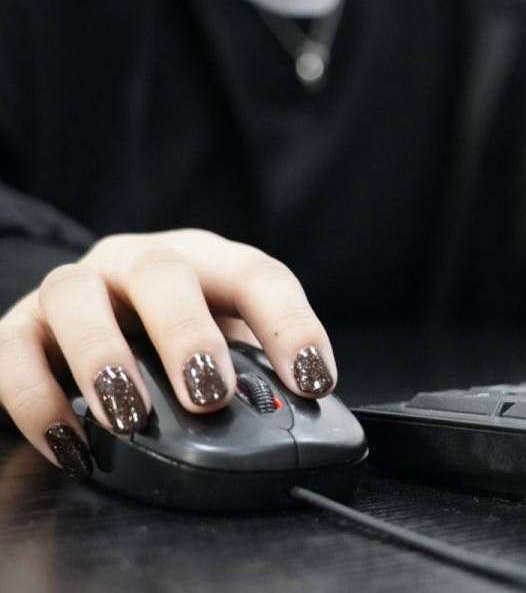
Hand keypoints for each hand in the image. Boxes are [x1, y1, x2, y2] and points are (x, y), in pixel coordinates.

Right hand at [0, 229, 335, 478]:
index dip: (290, 326)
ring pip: (76, 297)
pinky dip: (35, 400)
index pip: (258, 276)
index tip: (314, 381)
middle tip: (210, 397)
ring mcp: (76, 288)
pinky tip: (69, 445)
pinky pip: (11, 352)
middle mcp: (139, 262)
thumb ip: (253, 378)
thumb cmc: (173, 338)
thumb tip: (297, 432)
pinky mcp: (18, 325)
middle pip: (163, 274)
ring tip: (129, 418)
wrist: (90, 319)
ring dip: (102, 357)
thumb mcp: (224, 346)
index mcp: (207, 262)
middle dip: (187, 335)